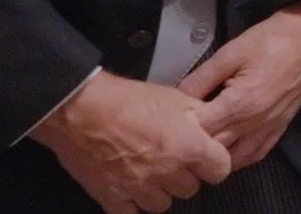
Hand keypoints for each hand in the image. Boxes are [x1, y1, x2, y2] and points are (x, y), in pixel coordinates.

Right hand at [30, 71, 231, 213]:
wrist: (80, 108)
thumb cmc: (128, 99)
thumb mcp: (176, 98)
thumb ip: (201, 117)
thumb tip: (216, 126)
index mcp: (189, 148)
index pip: (220, 170)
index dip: (212, 163)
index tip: (204, 158)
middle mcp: (168, 172)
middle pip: (190, 188)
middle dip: (183, 176)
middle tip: (169, 160)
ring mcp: (139, 188)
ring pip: (162, 204)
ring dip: (158, 191)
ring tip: (147, 172)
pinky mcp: (111, 197)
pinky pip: (131, 213)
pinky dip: (131, 203)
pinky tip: (128, 185)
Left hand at [179, 1, 300, 170]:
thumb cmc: (270, 40)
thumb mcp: (230, 53)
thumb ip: (201, 78)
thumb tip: (177, 97)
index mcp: (240, 103)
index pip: (200, 129)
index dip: (179, 128)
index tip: (166, 123)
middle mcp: (255, 122)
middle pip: (215, 149)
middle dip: (194, 146)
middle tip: (177, 138)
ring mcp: (270, 127)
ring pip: (235, 159)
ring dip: (216, 158)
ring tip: (200, 150)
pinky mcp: (281, 126)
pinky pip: (257, 154)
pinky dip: (240, 159)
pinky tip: (228, 153)